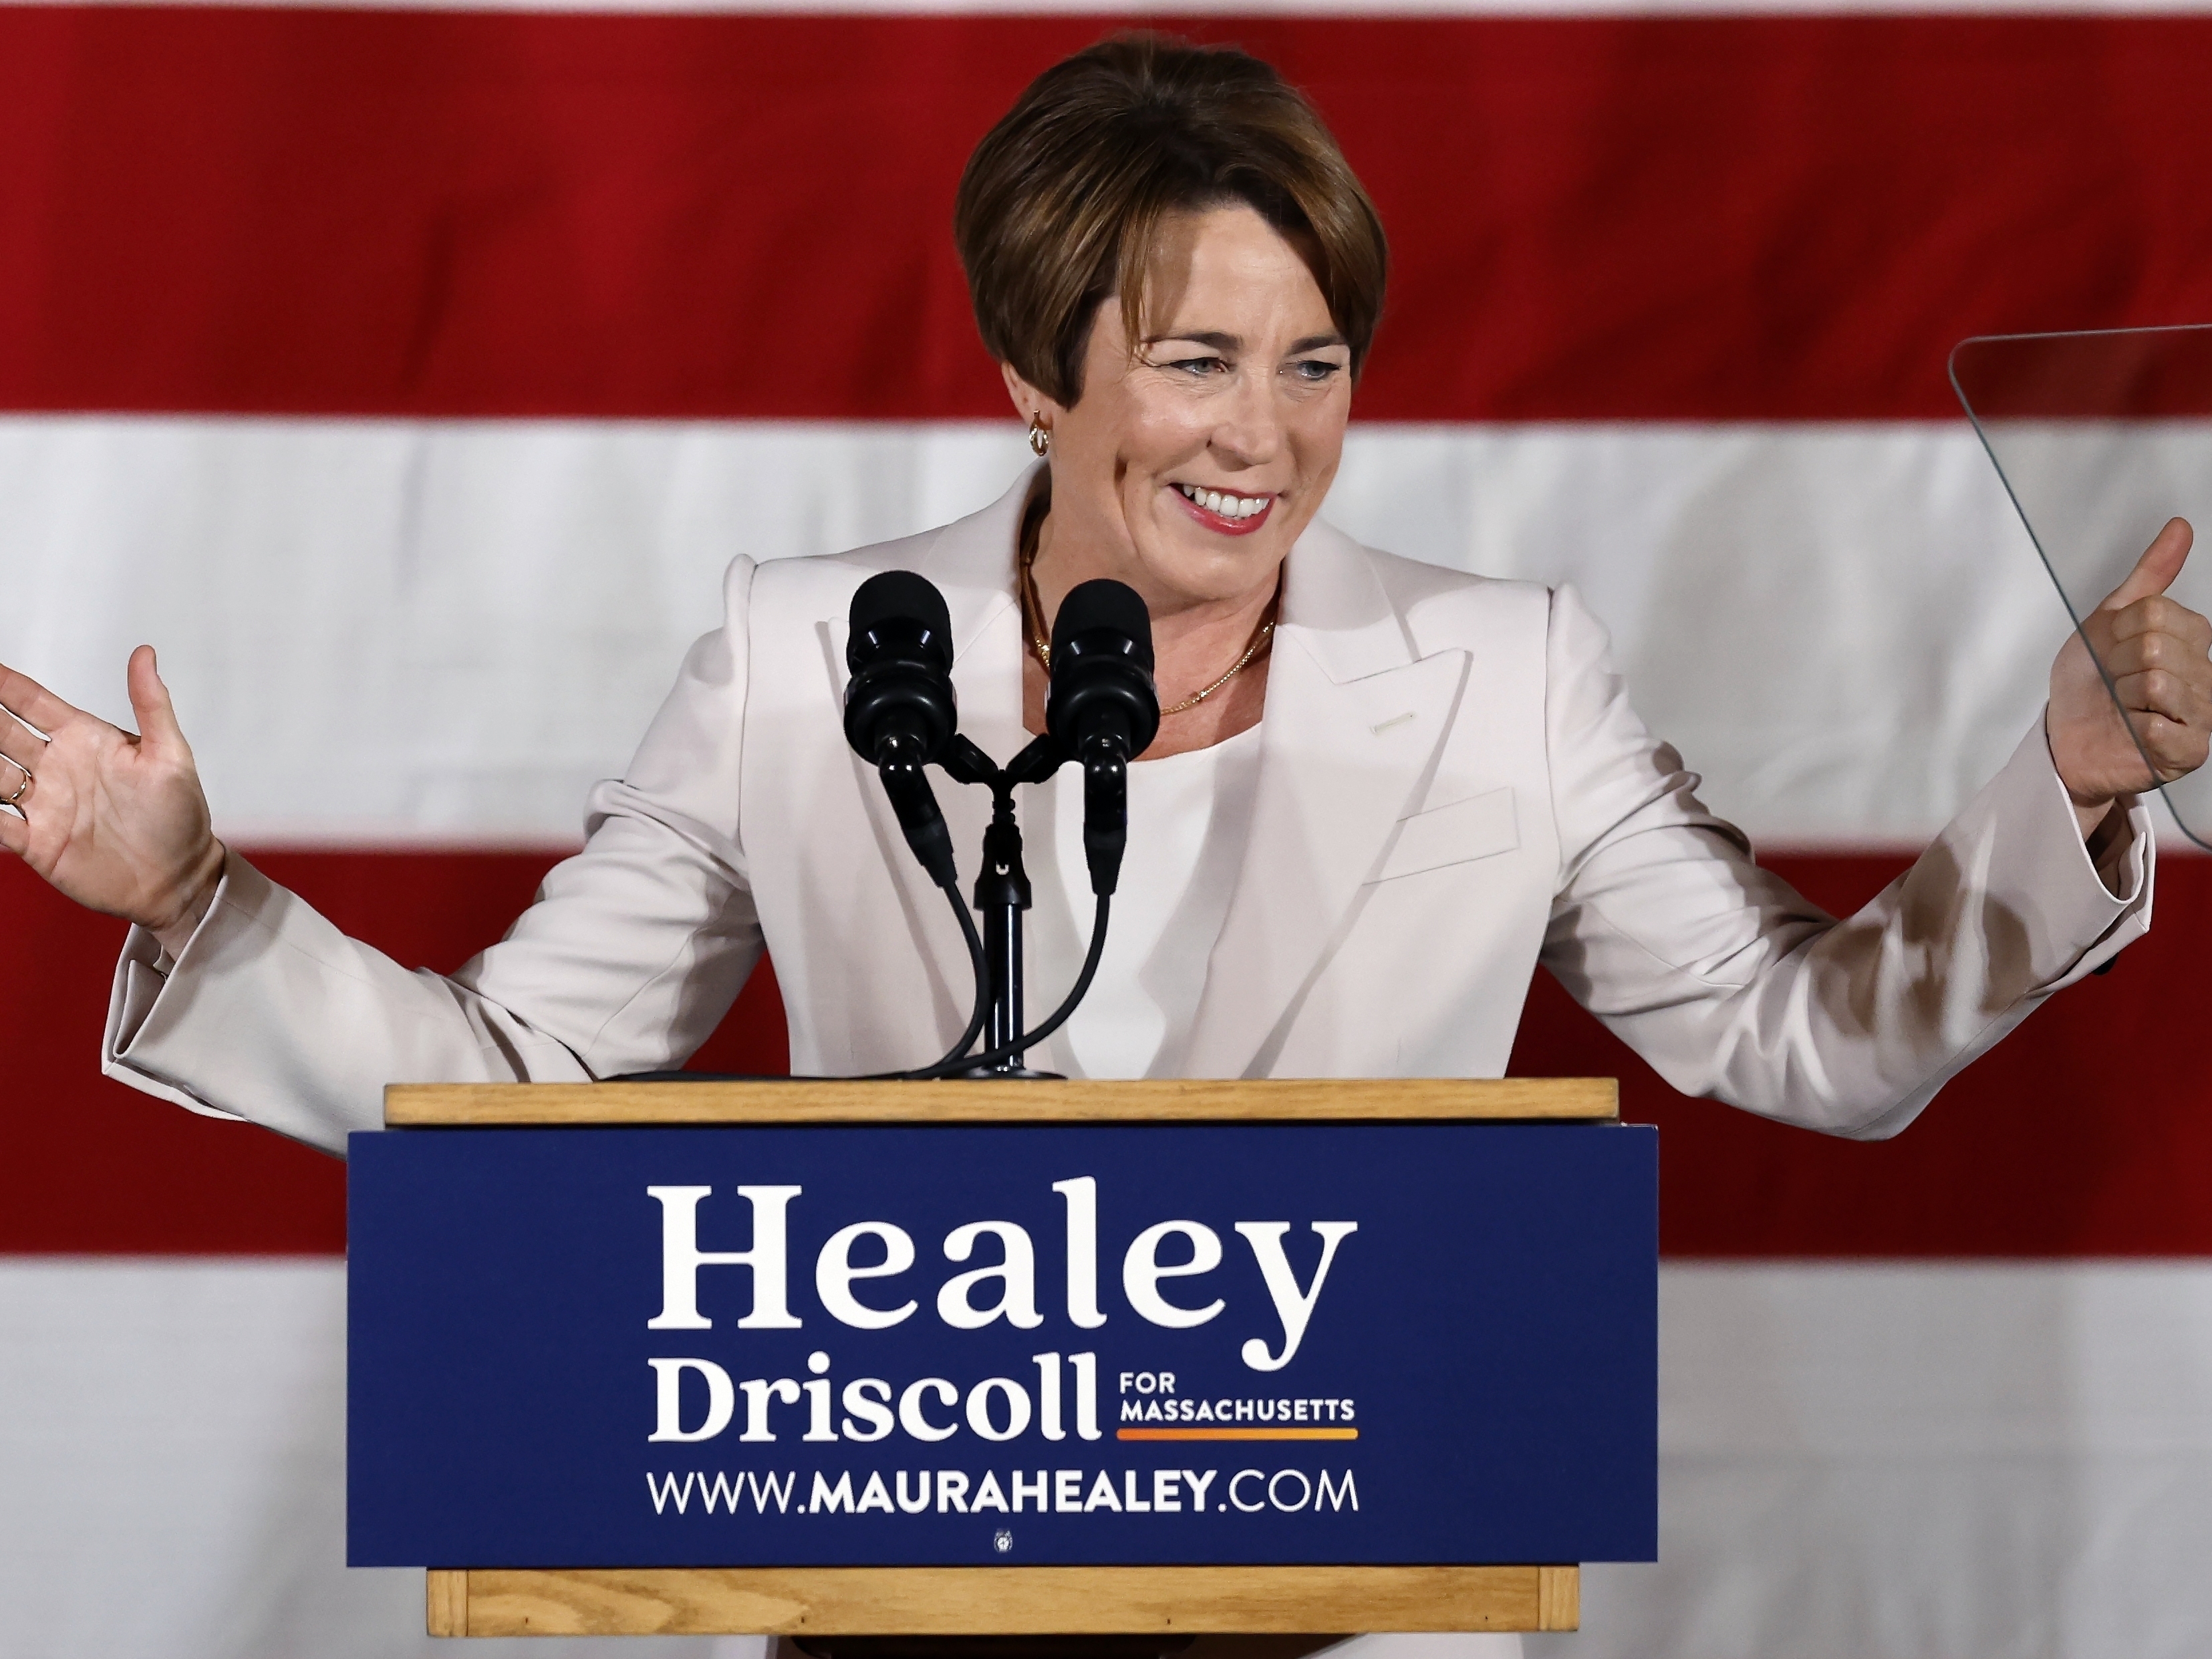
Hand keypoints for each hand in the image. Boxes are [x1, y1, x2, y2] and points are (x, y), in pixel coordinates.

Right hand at [0, 645, 223, 948]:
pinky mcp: (34, 842)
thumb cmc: (181, 818)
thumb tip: (144, 653)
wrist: (178, 882)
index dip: (5, 684)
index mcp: (85, 740)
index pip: (33, 703)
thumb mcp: (171, 757)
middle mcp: (56, 768)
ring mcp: (42, 804)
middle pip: (1, 732)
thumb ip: (152, 705)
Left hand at [2048, 517, 2211, 834]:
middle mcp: (2205, 675)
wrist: (2065, 737)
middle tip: (2114, 681)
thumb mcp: (2110, 621)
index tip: (2111, 650)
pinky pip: (2160, 727)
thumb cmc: (2089, 683)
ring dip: (2124, 695)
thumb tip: (2180, 528)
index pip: (2158, 614)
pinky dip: (2134, 727)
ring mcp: (2202, 715)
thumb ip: (2150, 576)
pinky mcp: (2189, 751)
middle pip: (2156, 646)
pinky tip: (2134, 731)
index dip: (2119, 632)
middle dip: (2118, 663)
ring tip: (2123, 705)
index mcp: (2191, 641)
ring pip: (2158, 682)